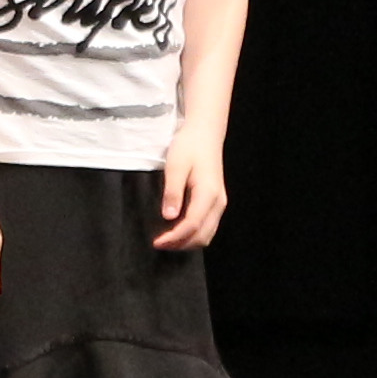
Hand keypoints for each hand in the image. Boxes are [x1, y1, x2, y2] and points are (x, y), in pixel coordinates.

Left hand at [154, 131, 228, 250]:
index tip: (157, 242)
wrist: (205, 133)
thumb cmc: (189, 146)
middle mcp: (218, 202)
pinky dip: (194, 234)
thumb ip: (173, 192)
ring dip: (188, 242)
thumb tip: (169, 216)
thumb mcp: (176, 166)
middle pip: (202, 235)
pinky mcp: (216, 202)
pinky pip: (208, 227)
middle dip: (180, 244)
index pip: (192, 225)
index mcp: (208, 194)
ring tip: (167, 240)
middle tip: (159, 244)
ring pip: (207, 234)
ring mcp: (219, 203)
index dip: (174, 238)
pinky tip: (178, 231)